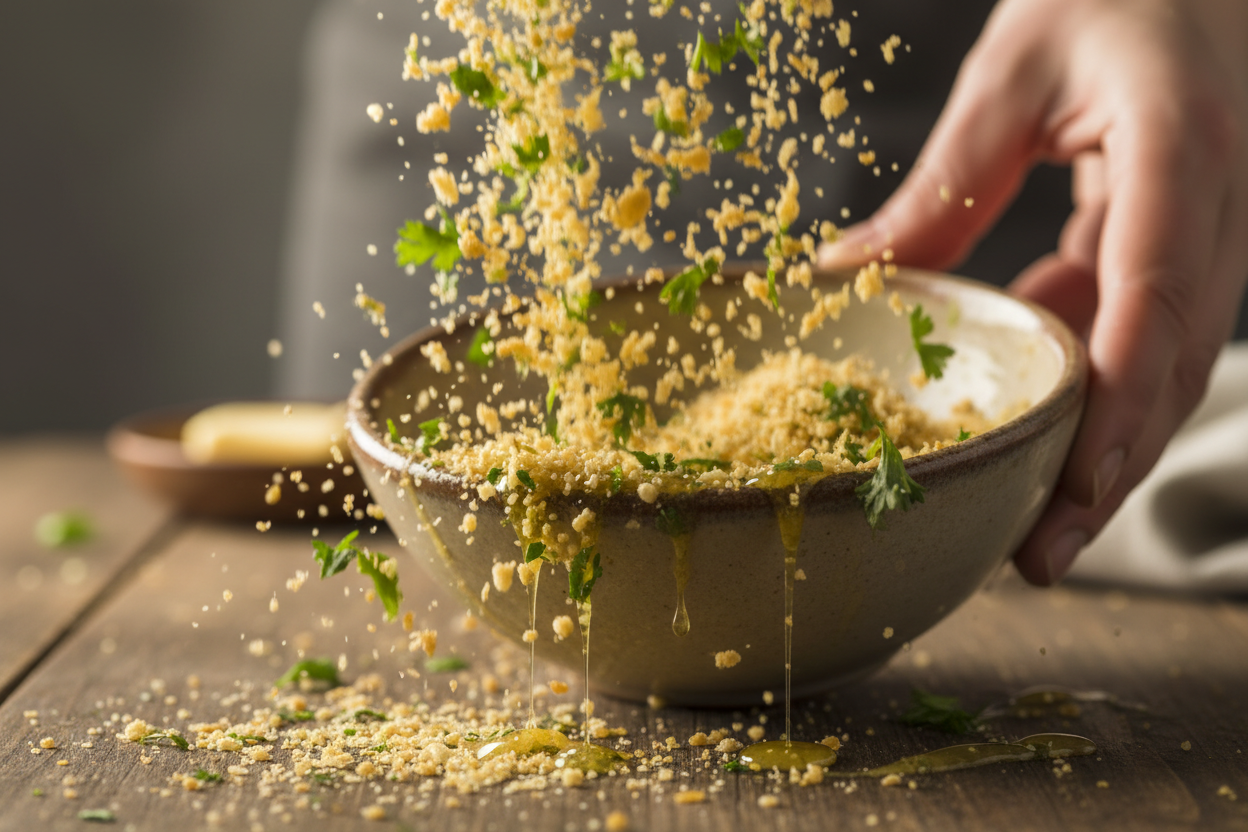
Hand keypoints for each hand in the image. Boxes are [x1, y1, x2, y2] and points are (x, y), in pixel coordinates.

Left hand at [818, 0, 1247, 584]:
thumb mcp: (1010, 72)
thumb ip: (943, 186)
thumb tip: (845, 277)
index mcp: (1184, 148)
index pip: (1162, 300)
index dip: (1122, 406)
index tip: (1077, 489)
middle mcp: (1220, 200)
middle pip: (1176, 360)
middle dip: (1114, 463)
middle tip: (1043, 552)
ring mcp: (1214, 220)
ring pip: (1166, 355)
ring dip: (1099, 434)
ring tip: (1032, 513)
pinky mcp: (1188, 228)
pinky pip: (1140, 315)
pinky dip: (1084, 361)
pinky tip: (1025, 387)